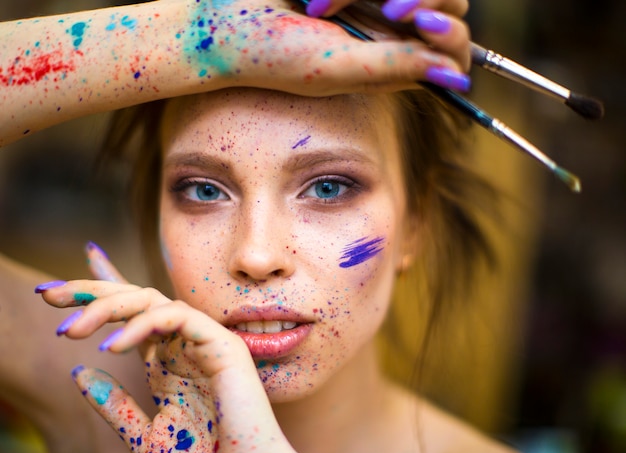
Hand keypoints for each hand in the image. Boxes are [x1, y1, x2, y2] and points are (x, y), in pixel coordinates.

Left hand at [38, 251, 308, 452]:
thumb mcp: (143, 435)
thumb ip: (115, 404)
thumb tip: (79, 371)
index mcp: (168, 361)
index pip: (134, 314)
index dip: (104, 289)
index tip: (64, 284)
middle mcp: (184, 345)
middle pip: (138, 299)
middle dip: (93, 291)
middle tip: (50, 295)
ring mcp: (204, 341)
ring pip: (153, 300)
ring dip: (108, 306)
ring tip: (72, 330)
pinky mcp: (221, 344)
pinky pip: (177, 316)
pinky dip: (143, 324)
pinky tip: (112, 345)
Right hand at [176, 0, 470, 93]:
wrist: (221, 17)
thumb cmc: (271, 50)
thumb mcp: (335, 68)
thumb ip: (395, 70)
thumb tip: (458, 77)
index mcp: (391, 63)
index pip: (454, 52)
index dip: (450, 35)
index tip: (418, 21)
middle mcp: (387, 29)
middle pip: (449, 1)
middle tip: (391, 5)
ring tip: (324, 1)